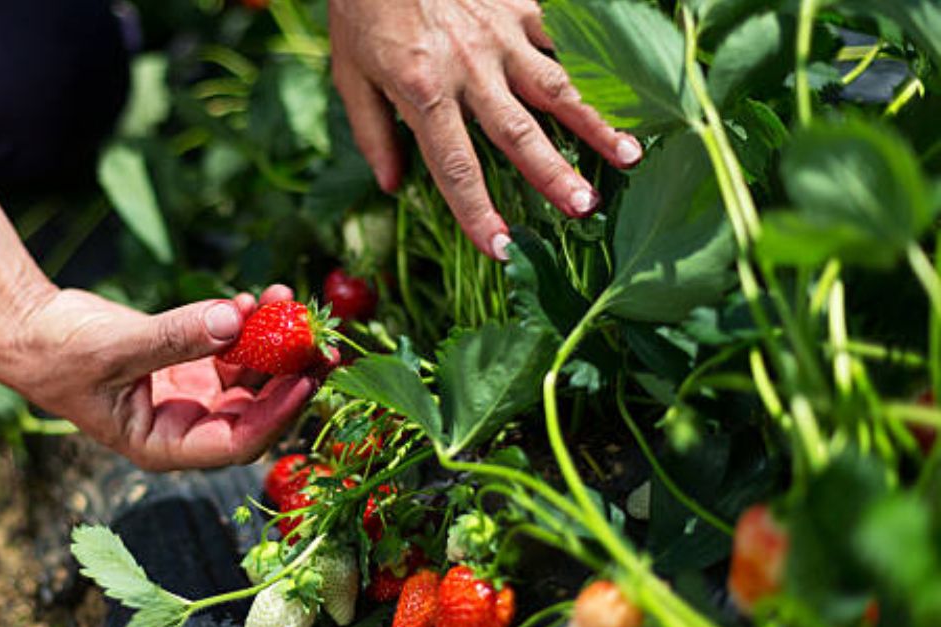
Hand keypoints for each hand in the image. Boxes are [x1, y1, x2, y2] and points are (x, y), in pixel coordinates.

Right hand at [0, 284, 317, 470]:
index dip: (278, 415)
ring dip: (274, 343)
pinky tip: (258, 297)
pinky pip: (234, 350)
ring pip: (251, 377)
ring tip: (289, 301)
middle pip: (256, 411)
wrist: (29, 329)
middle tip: (324, 342)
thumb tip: (238, 319)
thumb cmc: (58, 353)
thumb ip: (176, 335)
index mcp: (165, 445)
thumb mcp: (116, 346)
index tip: (307, 380)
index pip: (237, 443)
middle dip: (290, 376)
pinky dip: (249, 326)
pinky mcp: (190, 365)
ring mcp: (191, 396)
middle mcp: (186, 427)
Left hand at [329, 0, 643, 259]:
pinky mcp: (519, 5)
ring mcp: (500, 35)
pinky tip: (624, 93)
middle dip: (553, 174)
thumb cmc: (362, 8)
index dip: (478, 212)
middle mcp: (468, 68)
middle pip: (517, 132)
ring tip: (630, 156)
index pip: (455, 166)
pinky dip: (591, 67)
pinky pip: (561, 38)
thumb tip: (391, 186)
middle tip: (586, 208)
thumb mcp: (349, 73)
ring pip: (556, 86)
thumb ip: (373, 132)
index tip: (503, 249)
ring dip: (594, 123)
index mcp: (422, 91)